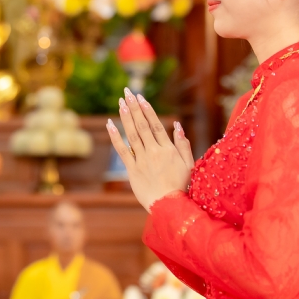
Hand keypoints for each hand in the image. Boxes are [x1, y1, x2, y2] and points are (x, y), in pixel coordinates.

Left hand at [105, 88, 193, 212]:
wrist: (169, 207)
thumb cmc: (182, 186)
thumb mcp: (189, 164)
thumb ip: (183, 144)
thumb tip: (177, 125)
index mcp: (168, 149)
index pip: (155, 124)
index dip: (147, 109)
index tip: (140, 97)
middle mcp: (153, 152)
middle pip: (142, 125)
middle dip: (134, 107)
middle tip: (127, 92)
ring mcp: (141, 160)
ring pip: (132, 134)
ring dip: (125, 117)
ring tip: (120, 102)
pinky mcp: (131, 170)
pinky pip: (121, 151)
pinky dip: (115, 137)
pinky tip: (110, 124)